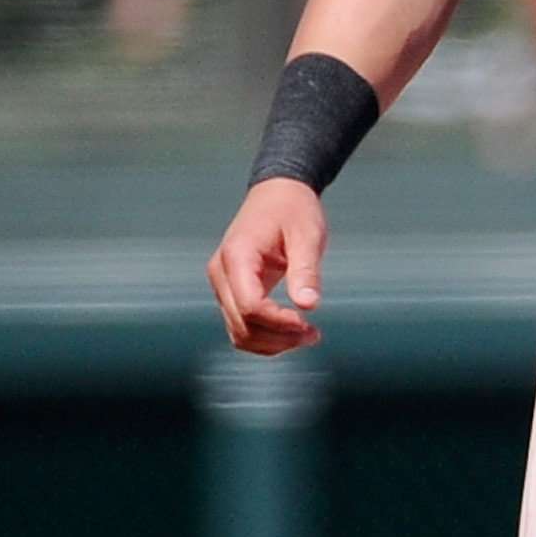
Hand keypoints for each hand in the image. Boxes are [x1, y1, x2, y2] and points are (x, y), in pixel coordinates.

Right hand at [206, 178, 327, 354]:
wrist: (278, 193)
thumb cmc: (293, 210)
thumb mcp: (307, 236)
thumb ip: (306, 270)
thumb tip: (308, 305)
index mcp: (237, 255)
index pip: (250, 305)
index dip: (278, 322)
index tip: (307, 322)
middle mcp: (221, 272)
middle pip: (242, 324)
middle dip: (278, 337)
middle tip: (313, 334)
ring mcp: (223, 283)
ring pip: (238, 332)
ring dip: (272, 343)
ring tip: (307, 335)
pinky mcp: (231, 291)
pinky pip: (241, 326)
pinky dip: (265, 337)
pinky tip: (292, 332)